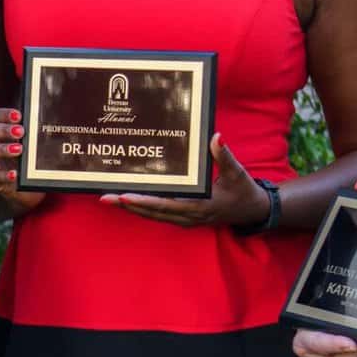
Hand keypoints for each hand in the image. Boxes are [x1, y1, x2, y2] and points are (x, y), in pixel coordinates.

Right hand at [0, 107, 47, 214]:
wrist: (14, 183)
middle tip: (20, 131)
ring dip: (3, 149)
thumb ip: (28, 135)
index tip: (18, 116)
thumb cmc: (18, 158)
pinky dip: (4, 175)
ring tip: (18, 149)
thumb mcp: (23, 144)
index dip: (5, 115)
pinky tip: (15, 174)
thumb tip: (44, 126)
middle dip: (4, 130)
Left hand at [109, 134, 271, 228]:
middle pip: (152, 213)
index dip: (145, 202)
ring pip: (152, 215)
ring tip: (108, 198)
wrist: (251, 210)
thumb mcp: (237, 172)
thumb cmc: (243, 190)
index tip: (125, 196)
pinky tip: (126, 200)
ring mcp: (184, 219)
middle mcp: (188, 217)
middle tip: (104, 197)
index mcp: (199, 207)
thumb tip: (216, 137)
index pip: (166, 205)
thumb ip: (224, 155)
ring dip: (130, 208)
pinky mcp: (182, 217)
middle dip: (127, 206)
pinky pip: (157, 214)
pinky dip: (141, 207)